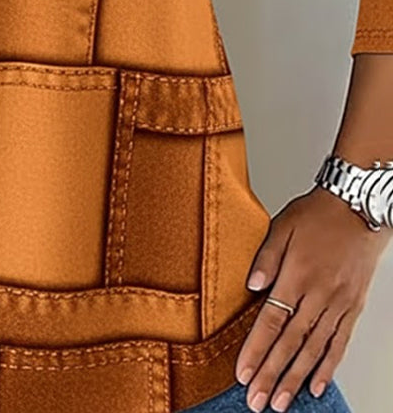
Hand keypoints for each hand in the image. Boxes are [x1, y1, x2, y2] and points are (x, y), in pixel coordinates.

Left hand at [234, 185, 391, 411]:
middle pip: (291, 343)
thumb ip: (265, 257)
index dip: (256, 349)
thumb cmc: (317, 215)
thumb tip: (251, 286)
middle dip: (271, 375)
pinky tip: (316, 385)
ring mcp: (338, 304)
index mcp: (297, 275)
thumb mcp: (282, 226)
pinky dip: (328, 367)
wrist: (357, 208)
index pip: (272, 320)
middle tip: (257, 401)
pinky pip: (339, 343)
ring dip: (295, 378)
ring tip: (281, 402)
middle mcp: (319, 295)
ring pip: (315, 349)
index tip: (243, 373)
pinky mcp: (353, 308)